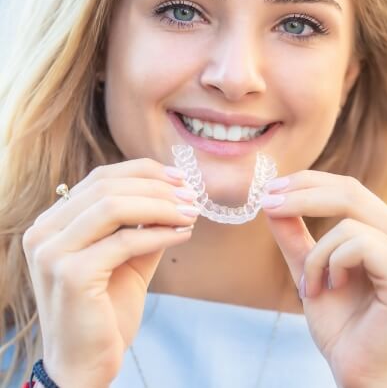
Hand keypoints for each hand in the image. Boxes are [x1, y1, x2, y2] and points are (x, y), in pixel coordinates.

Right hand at [22, 158, 198, 387]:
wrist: (85, 366)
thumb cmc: (105, 311)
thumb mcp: (127, 257)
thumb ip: (143, 224)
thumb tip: (177, 193)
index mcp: (53, 222)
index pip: (100, 178)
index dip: (143, 171)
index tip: (179, 177)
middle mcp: (43, 232)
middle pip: (107, 186)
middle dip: (157, 187)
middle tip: (191, 196)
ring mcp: (52, 252)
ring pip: (114, 206)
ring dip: (161, 206)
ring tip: (191, 213)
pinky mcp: (71, 275)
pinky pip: (125, 241)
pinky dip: (160, 233)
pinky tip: (183, 234)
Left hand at [260, 171, 386, 387]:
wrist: (353, 366)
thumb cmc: (338, 320)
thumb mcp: (307, 266)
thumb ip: (293, 234)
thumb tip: (272, 198)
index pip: (348, 188)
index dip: (308, 182)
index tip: (271, 188)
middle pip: (350, 191)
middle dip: (301, 195)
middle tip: (269, 204)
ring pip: (347, 223)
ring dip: (316, 255)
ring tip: (311, 285)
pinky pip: (359, 244)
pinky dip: (332, 264)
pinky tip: (333, 288)